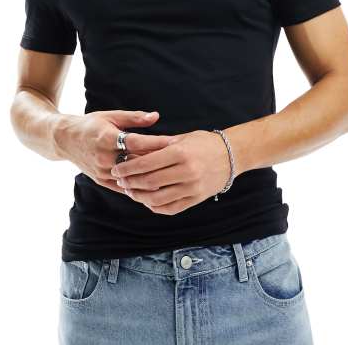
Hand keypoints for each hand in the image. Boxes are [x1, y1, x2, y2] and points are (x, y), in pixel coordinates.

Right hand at [54, 109, 173, 195]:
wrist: (65, 140)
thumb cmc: (91, 124)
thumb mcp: (111, 116)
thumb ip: (134, 118)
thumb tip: (156, 116)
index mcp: (107, 138)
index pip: (138, 142)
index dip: (157, 143)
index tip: (175, 142)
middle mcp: (104, 157)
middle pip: (137, 162)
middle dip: (158, 161)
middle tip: (180, 160)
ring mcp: (102, 171)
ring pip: (132, 177)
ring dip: (151, 176)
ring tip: (172, 175)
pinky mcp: (101, 180)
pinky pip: (123, 187)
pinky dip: (139, 187)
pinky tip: (155, 186)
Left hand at [110, 130, 231, 213]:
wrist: (232, 155)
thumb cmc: (204, 143)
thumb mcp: (181, 138)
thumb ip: (158, 146)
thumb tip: (132, 152)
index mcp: (180, 153)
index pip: (146, 163)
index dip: (128, 168)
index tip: (116, 169)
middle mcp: (186, 172)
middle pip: (149, 182)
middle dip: (129, 182)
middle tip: (119, 180)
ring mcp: (192, 188)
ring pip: (157, 199)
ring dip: (139, 196)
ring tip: (130, 190)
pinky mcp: (196, 199)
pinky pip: (170, 208)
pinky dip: (154, 206)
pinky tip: (146, 200)